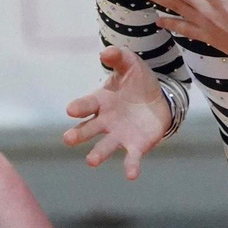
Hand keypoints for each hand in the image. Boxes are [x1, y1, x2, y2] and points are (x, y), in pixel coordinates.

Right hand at [63, 47, 170, 180]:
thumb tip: (105, 52)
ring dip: (98, 154)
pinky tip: (131, 175)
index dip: (79, 107)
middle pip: (88, 129)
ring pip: (105, 147)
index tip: (71, 110)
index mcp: (101, 101)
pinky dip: (130, 166)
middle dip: (78, 134)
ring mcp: (119, 135)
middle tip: (68, 139)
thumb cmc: (138, 82)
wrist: (159, 100)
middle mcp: (105, 121)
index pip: (86, 104)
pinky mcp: (135, 146)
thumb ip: (118, 57)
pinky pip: (131, 158)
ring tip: (91, 161)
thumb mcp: (131, 65)